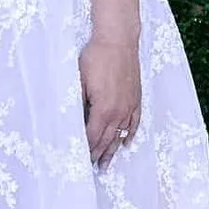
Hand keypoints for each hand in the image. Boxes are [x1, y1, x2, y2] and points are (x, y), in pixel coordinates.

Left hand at [81, 35, 140, 170]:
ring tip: (107, 164)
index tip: (80, 159)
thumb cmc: (96, 57)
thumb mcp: (79, 80)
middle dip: (98, 154)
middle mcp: (118, 112)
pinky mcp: (136, 98)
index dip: (86, 149)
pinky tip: (126, 143)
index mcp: (103, 109)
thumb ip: (78, 103)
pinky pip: (134, 123)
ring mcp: (129, 106)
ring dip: (112, 150)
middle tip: (92, 168)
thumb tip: (72, 121)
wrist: (118, 40)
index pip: (92, 136)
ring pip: (120, 135)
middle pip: (107, 139)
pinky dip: (130, 135)